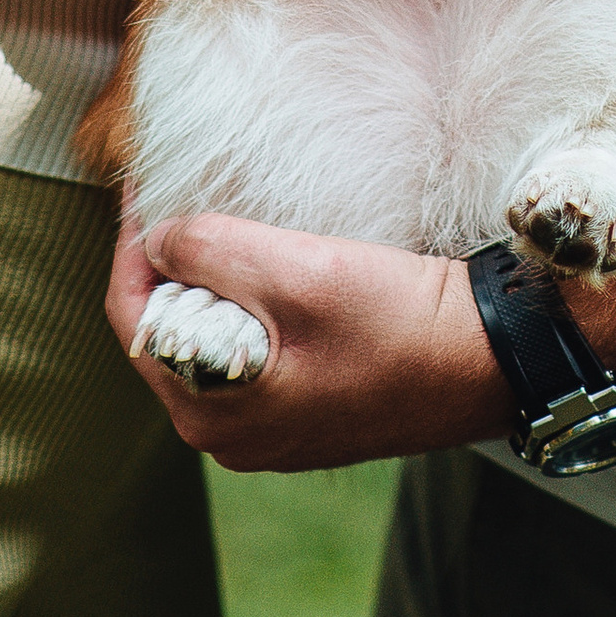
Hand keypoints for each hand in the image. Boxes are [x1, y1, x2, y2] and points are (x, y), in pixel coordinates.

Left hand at [111, 206, 506, 469]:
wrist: (485, 362)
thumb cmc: (393, 323)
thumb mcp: (293, 270)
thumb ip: (208, 250)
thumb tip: (156, 237)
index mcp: (210, 412)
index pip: (133, 319)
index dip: (130, 242)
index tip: (144, 181)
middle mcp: (227, 434)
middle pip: (166, 332)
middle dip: (167, 261)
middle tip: (182, 192)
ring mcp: (267, 428)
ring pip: (206, 340)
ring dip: (208, 281)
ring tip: (224, 218)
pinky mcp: (303, 411)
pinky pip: (245, 352)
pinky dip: (244, 303)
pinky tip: (270, 265)